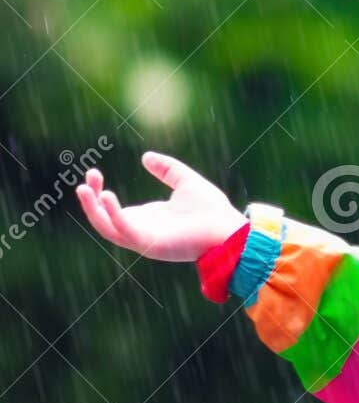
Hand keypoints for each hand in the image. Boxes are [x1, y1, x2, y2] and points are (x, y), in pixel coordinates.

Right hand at [76, 151, 248, 262]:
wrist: (230, 230)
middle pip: (103, 219)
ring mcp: (145, 240)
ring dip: (93, 209)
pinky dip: (113, 216)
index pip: (112, 208)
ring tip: (84, 188)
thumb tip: (146, 157)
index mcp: (147, 219)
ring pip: (107, 228)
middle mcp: (142, 230)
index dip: (98, 191)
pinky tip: (107, 196)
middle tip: (88, 177)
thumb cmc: (212, 211)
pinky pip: (124, 232)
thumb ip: (167, 169)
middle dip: (91, 199)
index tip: (93, 172)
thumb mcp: (185, 182)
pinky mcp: (151, 245)